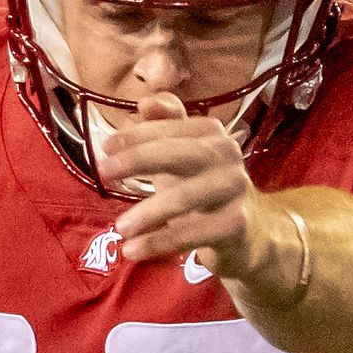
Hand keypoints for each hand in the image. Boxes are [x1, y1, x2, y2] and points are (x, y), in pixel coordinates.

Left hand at [100, 94, 265, 271]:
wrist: (249, 233)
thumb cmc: (203, 188)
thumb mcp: (180, 155)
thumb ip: (163, 127)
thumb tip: (144, 102)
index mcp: (211, 132)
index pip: (170, 126)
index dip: (137, 134)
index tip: (106, 147)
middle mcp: (228, 154)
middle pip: (180, 153)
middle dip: (138, 160)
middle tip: (104, 172)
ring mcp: (235, 189)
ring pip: (186, 197)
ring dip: (148, 212)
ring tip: (119, 228)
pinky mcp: (236, 224)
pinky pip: (193, 233)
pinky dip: (160, 242)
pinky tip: (133, 250)